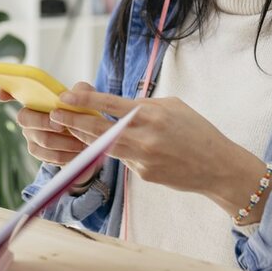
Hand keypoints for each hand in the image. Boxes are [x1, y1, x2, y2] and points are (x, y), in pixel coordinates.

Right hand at [0, 82, 99, 188]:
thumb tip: (65, 95)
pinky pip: (50, 156)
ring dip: (64, 141)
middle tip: (63, 125)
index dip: (6, 92)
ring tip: (81, 140)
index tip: (2, 95)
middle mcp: (28, 117)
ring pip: (43, 140)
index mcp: (35, 100)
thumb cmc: (82, 112)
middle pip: (25, 119)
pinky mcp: (39, 153)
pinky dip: (67, 154)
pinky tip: (78, 151)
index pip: (14, 93)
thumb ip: (81, 91)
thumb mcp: (86, 98)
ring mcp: (31, 136)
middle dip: (44, 122)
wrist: (88, 137)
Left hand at [50, 90, 267, 216]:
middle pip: (99, 129)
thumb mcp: (173, 107)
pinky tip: (110, 145)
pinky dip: (115, 151)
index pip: (111, 105)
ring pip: (104, 147)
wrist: (217, 166)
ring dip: (85, 137)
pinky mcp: (143, 174)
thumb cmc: (196, 131)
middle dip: (73, 121)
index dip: (85, 100)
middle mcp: (145, 137)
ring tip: (69, 128)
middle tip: (54, 114)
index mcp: (153, 115)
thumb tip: (117, 106)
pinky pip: (122, 160)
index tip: (65, 96)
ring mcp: (142, 159)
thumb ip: (143, 106)